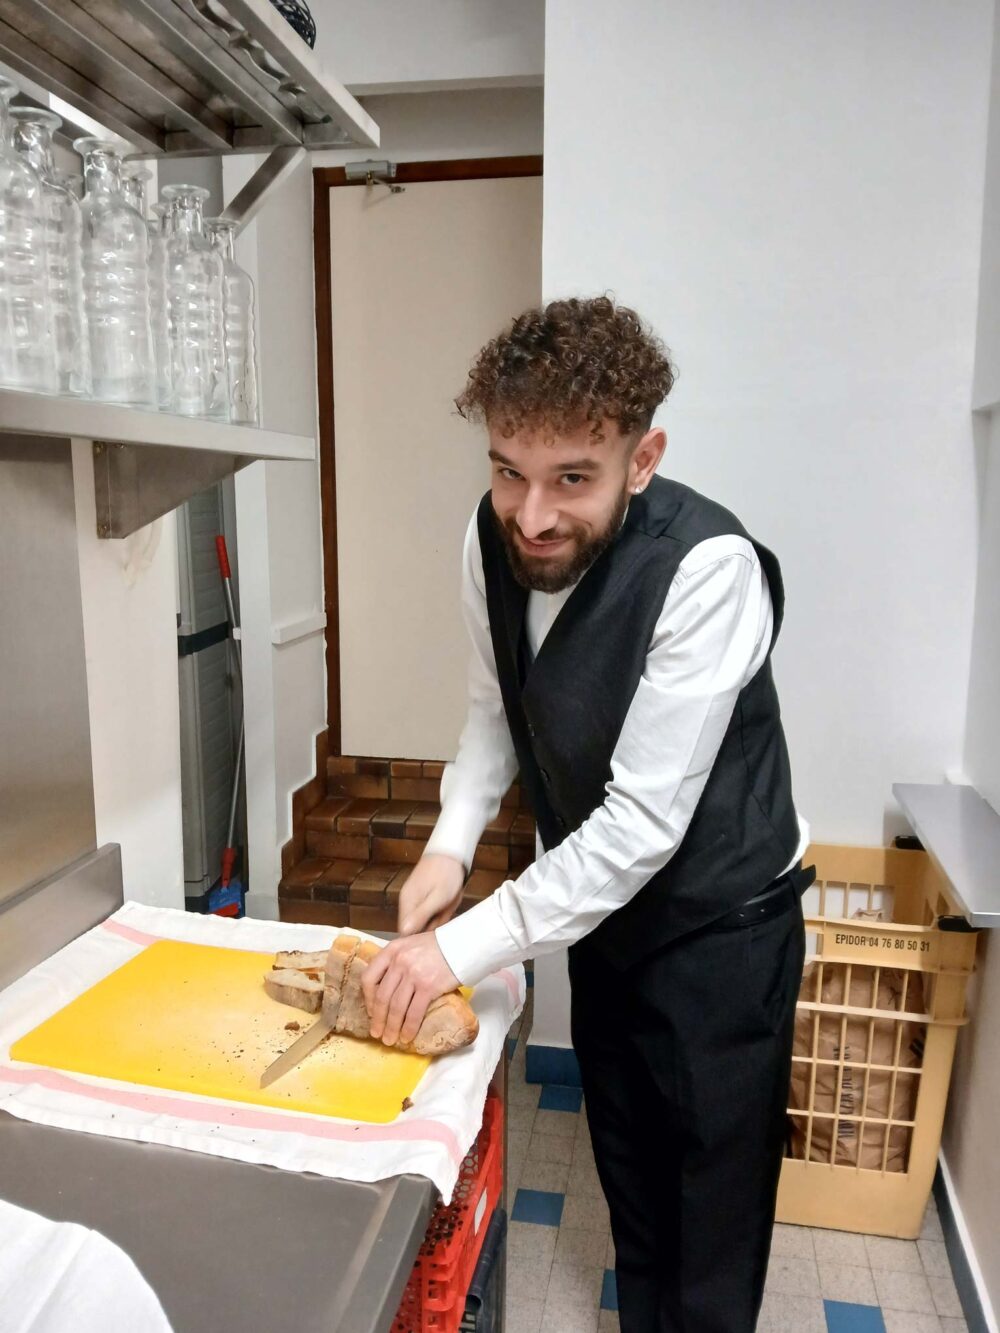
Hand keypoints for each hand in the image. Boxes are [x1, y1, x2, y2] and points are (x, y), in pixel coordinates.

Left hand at [362, 932, 459, 1046]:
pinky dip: (409, 1028)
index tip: (370, 1011)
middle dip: (378, 1019)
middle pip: (382, 997)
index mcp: (392, 951)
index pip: (369, 978)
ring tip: (390, 1040)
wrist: (463, 945)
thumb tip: (388, 986)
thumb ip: (397, 960)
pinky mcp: (429, 987)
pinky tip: (407, 1036)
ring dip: (391, 1027)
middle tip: (377, 1034)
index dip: (367, 999)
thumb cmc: (437, 947)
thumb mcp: (410, 946)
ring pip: (396, 1007)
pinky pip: (414, 1012)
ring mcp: (414, 974)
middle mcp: (399, 962)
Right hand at [397, 854, 465, 934]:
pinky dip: (438, 912)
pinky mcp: (421, 896)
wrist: (451, 853)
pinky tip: (445, 904)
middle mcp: (407, 902)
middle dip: (431, 925)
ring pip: (424, 920)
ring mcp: (413, 898)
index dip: (420, 936)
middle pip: (415, 927)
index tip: (434, 930)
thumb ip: (421, 915)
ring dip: (437, 918)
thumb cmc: (446, 874)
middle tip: (444, 914)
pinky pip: (428, 912)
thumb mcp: (438, 898)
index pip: (404, 932)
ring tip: (446, 907)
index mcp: (407, 902)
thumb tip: (403, 933)